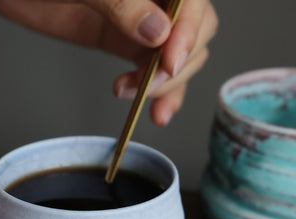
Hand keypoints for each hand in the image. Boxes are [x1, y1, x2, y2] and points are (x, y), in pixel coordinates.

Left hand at [0, 0, 217, 125]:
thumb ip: (119, 2)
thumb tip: (157, 32)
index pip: (192, 1)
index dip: (188, 32)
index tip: (169, 62)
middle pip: (195, 32)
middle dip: (175, 64)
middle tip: (146, 84)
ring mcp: (141, 20)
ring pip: (179, 55)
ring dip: (166, 85)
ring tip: (132, 97)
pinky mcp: (124, 41)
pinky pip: (153, 68)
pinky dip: (160, 94)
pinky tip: (156, 112)